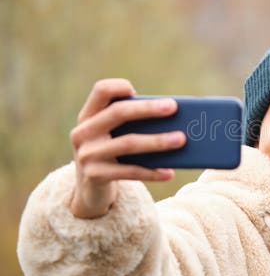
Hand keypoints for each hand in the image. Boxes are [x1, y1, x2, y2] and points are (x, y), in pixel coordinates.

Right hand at [69, 79, 184, 218]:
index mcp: (88, 115)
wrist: (89, 189)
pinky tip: (169, 172)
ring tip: (181, 140)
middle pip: (117, 112)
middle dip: (147, 109)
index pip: (101, 90)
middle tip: (173, 108)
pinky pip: (129, 172)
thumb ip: (133, 123)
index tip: (137, 89)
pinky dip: (152, 172)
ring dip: (157, 141)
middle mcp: (83, 132)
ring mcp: (87, 155)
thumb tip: (175, 118)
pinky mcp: (94, 176)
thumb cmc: (112, 153)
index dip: (118, 86)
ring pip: (128, 143)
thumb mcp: (113, 135)